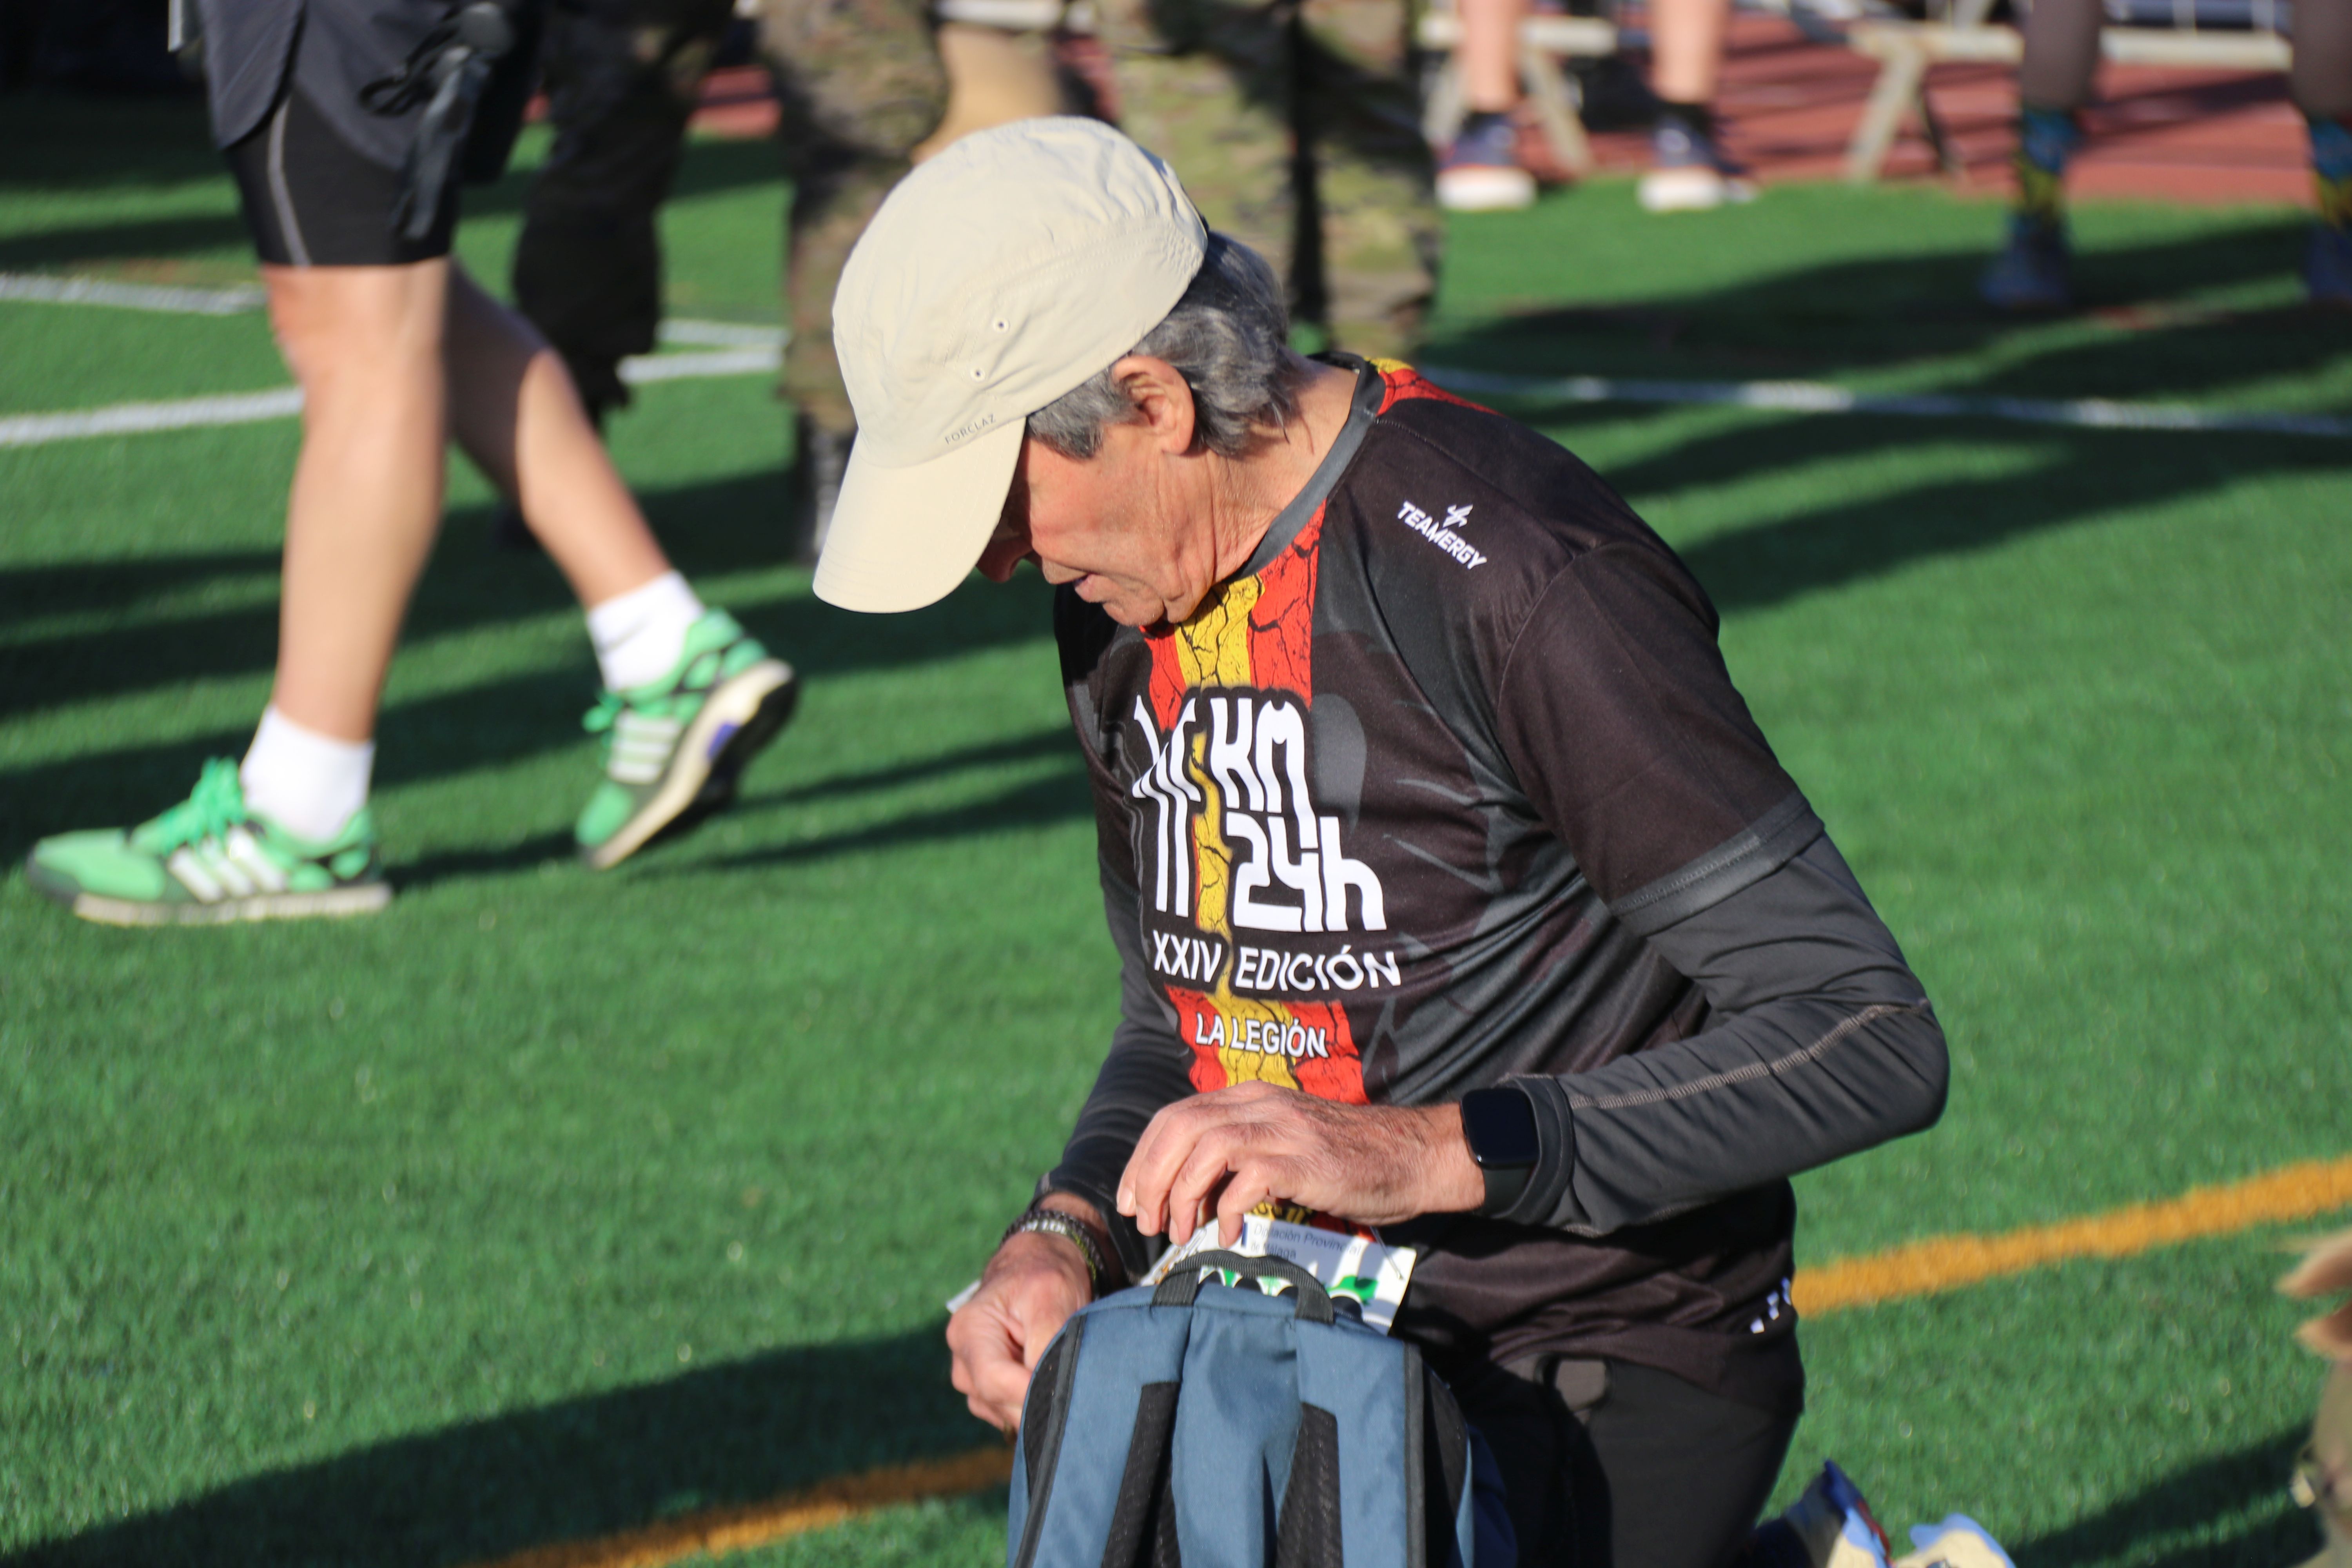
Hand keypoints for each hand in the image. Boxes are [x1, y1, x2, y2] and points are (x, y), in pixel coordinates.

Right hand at [945, 1198, 1104, 1432]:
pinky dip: (1033, 1404)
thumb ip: (1047, 1341)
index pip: (993, 1380)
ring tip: (1059, 1370)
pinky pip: (1010, 1415)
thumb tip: (1048, 1388)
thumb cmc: (1043, 1276)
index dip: (1030, 1392)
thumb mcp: (1052, 1295)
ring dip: (1037, 1402)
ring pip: (1006, 1414)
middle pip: (999, 1402)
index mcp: (969, 1330)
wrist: (1036, 1267)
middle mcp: (962, 1358)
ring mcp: (971, 1378)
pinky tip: (1048, 1378)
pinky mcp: (986, 1392)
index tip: (1066, 1390)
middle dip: (1038, 1400)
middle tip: (1075, 1384)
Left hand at [1116, 1081, 1484, 1246]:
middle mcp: (1261, 1104)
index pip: (1174, 1115)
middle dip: (1148, 1177)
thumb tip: (1192, 1196)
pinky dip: (1226, 1210)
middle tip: (1146, 1221)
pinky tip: (1230, 1234)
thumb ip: (1240, 1155)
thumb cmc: (1349, 1160)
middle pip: (1178, 1128)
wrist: (1412, 1155)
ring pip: (1203, 1149)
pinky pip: (1245, 1181)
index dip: (1142, 1158)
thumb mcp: (1285, 1143)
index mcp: (1251, 1097)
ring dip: (1180, 1194)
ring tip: (1183, 1230)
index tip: (1130, 1198)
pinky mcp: (1304, 1161)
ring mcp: (1283, 1130)